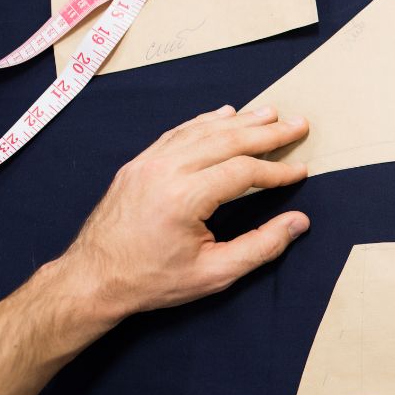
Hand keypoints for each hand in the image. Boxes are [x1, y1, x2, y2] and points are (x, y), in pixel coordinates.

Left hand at [59, 105, 310, 321]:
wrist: (92, 279)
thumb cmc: (153, 281)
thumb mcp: (214, 274)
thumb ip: (261, 247)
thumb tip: (299, 222)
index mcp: (185, 197)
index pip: (243, 171)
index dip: (277, 170)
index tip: (301, 170)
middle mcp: (166, 171)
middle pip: (227, 140)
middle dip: (267, 132)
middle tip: (298, 124)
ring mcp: (148, 163)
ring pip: (202, 130)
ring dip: (240, 121)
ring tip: (269, 113)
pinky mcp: (138, 163)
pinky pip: (178, 133)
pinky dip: (204, 121)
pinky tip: (224, 115)